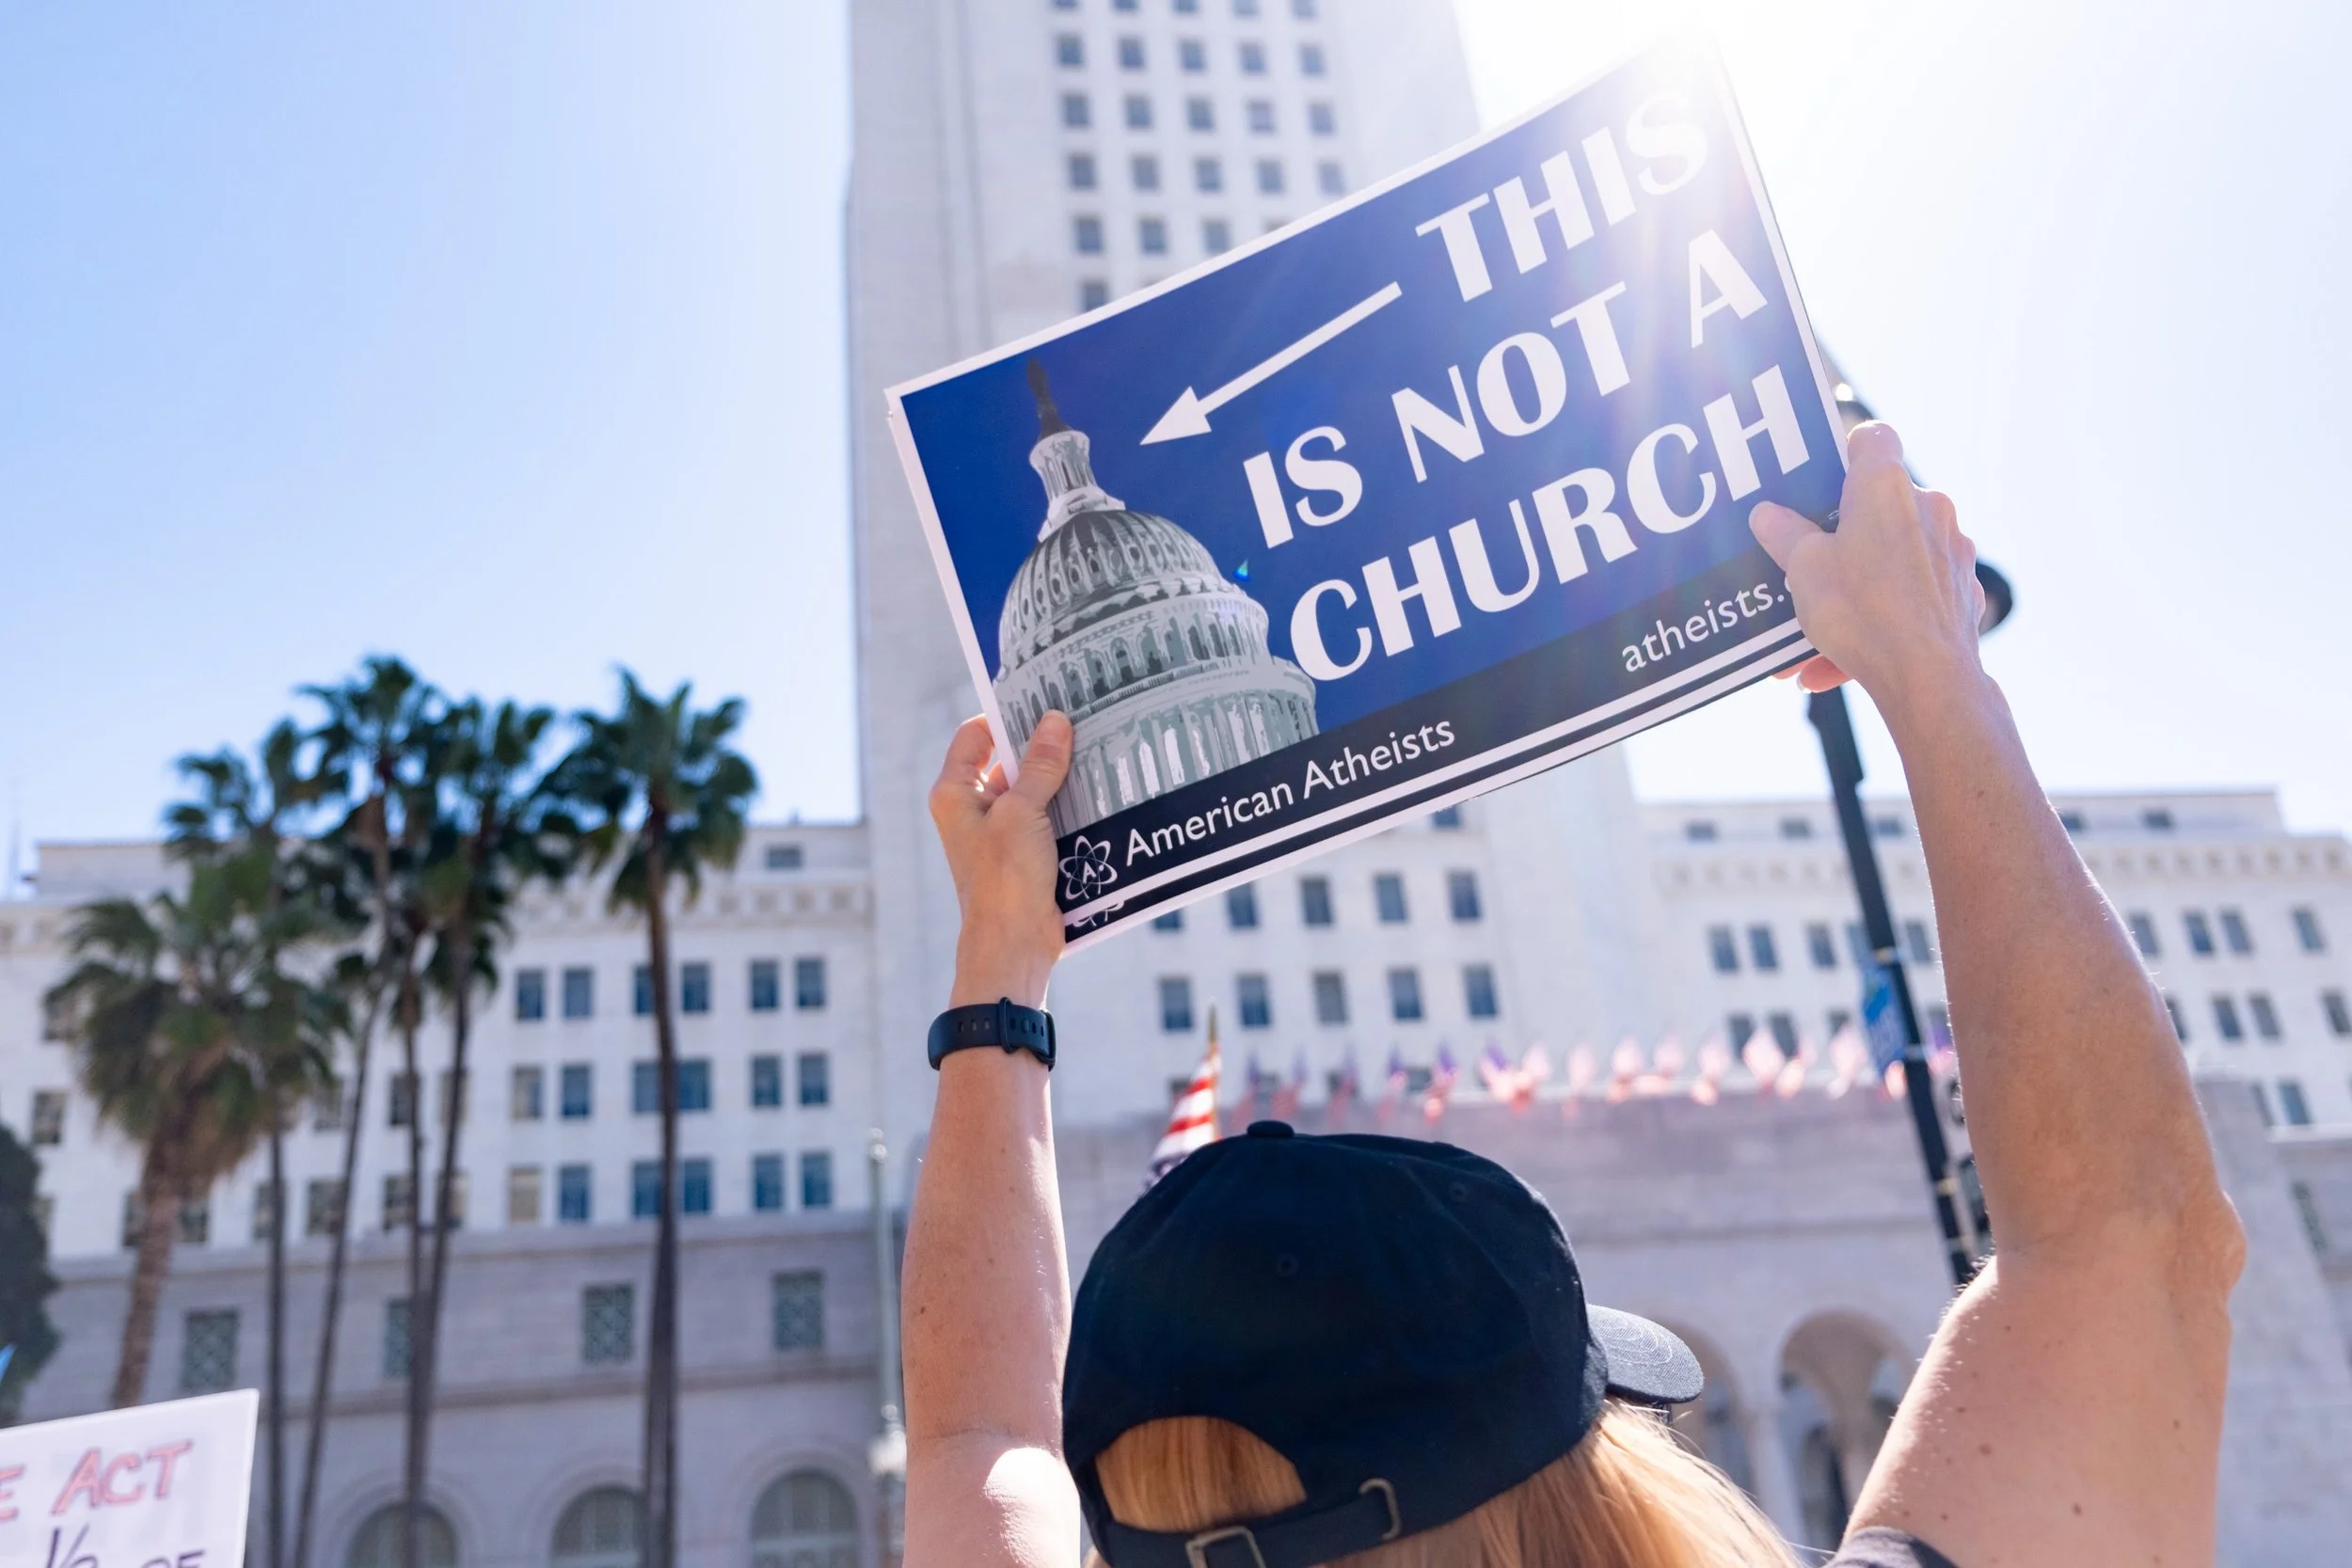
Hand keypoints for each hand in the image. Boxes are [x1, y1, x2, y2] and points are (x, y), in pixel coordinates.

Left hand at [929, 712, 1073, 1009]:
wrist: (1014, 946)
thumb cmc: (1003, 880)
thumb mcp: (1023, 813)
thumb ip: (1040, 766)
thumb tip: (1055, 722)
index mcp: (954, 794)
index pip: (974, 736)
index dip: (1004, 717)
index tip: (1040, 702)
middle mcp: (972, 809)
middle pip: (1006, 760)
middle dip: (1039, 745)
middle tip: (1077, 723)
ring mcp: (998, 832)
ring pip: (1031, 789)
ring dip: (1058, 776)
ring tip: (1093, 752)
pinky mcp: (1024, 852)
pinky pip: (1046, 816)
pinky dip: (1067, 805)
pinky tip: (1096, 792)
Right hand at [1749, 422, 1987, 711]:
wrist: (1927, 677)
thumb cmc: (1862, 611)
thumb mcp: (1803, 570)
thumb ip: (1785, 536)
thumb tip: (1767, 514)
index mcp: (1886, 487)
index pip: (1873, 438)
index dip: (1846, 451)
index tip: (1822, 480)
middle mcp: (1929, 509)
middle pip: (1880, 505)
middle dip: (1843, 536)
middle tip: (1807, 563)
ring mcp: (1951, 551)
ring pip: (1893, 559)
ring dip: (1857, 586)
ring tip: (1815, 633)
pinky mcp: (1961, 592)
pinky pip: (1911, 597)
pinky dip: (1881, 620)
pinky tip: (1842, 661)